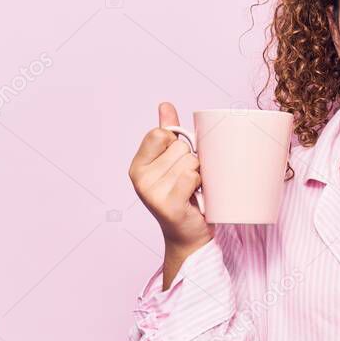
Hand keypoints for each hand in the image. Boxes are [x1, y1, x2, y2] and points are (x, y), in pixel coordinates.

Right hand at [128, 103, 213, 262]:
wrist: (190, 235)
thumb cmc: (184, 195)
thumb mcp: (172, 162)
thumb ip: (168, 133)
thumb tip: (165, 105)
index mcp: (138, 165)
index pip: (160, 133)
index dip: (177, 143)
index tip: (178, 161)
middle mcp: (140, 179)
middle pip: (180, 147)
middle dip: (192, 161)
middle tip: (189, 181)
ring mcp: (152, 193)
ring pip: (190, 161)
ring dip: (199, 174)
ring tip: (193, 190)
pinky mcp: (168, 206)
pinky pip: (192, 176)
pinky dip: (201, 185)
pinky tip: (196, 197)